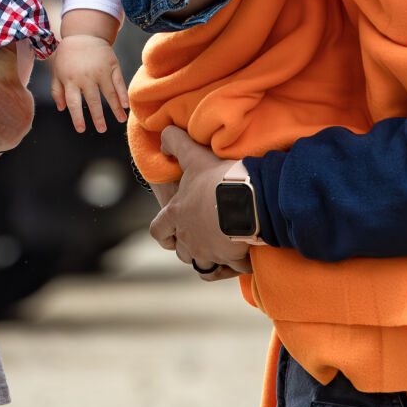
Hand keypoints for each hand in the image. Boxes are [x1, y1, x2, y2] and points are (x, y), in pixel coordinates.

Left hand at [50, 34, 127, 133]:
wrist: (83, 34)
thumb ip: (57, 90)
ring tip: (120, 120)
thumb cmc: (68, 56)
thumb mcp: (57, 72)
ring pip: (109, 93)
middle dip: (98, 117)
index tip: (81, 129)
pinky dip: (123, 94)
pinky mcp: (112, 65)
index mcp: (70, 80)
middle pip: (93, 101)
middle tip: (102, 130)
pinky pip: (119, 82)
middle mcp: (86, 76)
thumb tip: (61, 109)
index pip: (73, 103)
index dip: (77, 117)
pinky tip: (125, 105)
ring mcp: (100, 71)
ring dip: (115, 109)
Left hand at [147, 125, 254, 278]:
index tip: (170, 233)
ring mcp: (208, 251)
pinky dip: (231, 267)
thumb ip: (176, 143)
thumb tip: (163, 135)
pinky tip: (238, 258)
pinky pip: (227, 271)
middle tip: (202, 236)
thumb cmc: (218, 179)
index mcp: (176, 214)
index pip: (158, 231)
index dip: (163, 233)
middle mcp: (188, 237)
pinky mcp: (229, 260)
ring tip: (221, 246)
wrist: (248, 199)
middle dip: (188, 247)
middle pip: (181, 252)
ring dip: (209, 257)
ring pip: (201, 264)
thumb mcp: (194, 155)